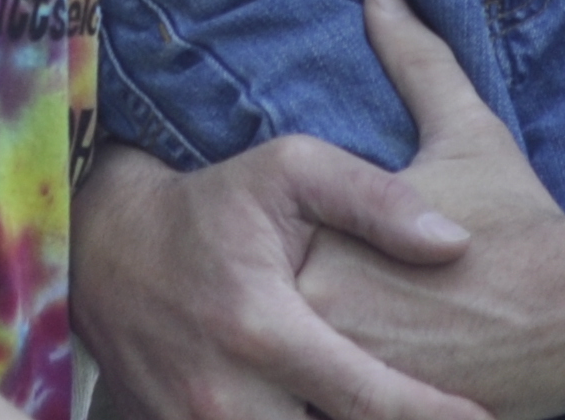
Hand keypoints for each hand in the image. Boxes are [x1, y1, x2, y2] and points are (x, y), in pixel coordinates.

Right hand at [75, 116, 481, 419]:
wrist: (106, 251)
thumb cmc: (212, 207)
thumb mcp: (289, 170)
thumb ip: (373, 199)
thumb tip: (454, 242)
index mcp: (263, 329)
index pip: (369, 400)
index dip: (434, 419)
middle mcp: (227, 397)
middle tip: (457, 419)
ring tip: (395, 418)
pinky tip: (328, 416)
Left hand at [292, 0, 564, 419]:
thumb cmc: (522, 221)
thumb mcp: (465, 131)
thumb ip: (413, 62)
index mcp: (325, 245)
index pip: (260, 254)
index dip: (270, 255)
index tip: (287, 252)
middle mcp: (324, 317)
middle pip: (270, 324)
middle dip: (280, 317)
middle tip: (291, 312)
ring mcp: (354, 375)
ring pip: (294, 382)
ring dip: (300, 372)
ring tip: (326, 350)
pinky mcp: (387, 416)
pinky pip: (335, 413)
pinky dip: (334, 403)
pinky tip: (345, 392)